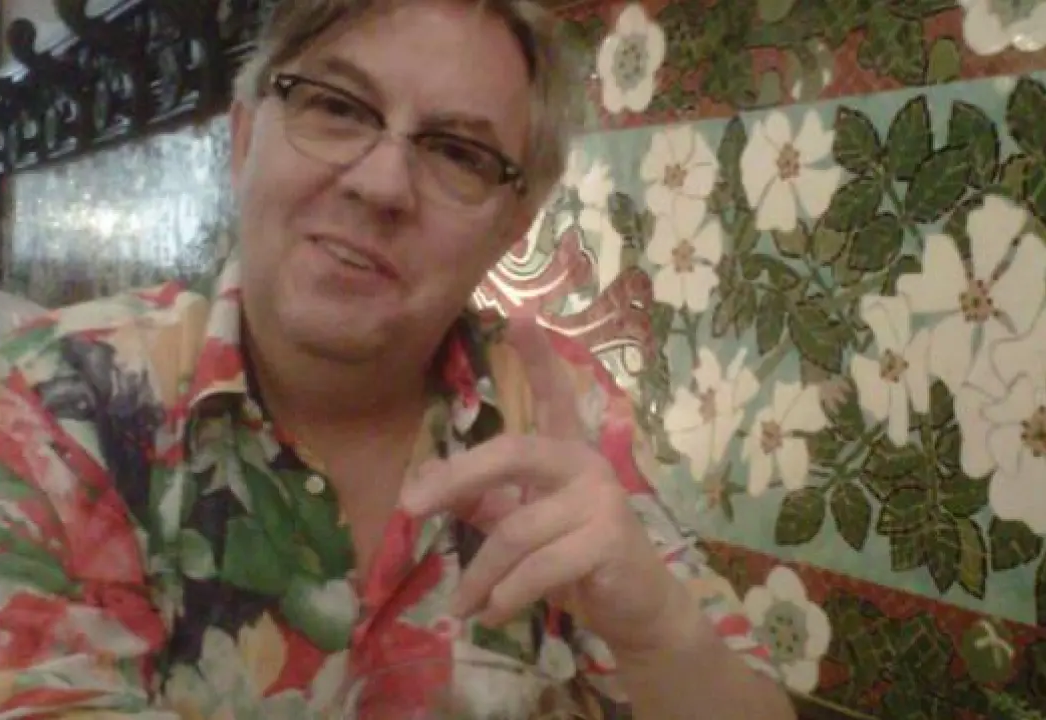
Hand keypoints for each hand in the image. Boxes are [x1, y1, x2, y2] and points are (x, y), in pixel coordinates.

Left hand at [399, 322, 695, 654]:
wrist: (636, 608)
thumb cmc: (577, 561)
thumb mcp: (523, 525)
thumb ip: (483, 501)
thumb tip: (422, 484)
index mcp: (567, 452)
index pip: (554, 395)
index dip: (538, 357)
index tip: (518, 316)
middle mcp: (586, 464)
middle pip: (512, 453)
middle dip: (457, 478)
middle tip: (409, 508)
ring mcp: (601, 499)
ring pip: (514, 530)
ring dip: (479, 577)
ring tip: (461, 609)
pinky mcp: (609, 539)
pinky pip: (539, 567)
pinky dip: (507, 595)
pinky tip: (494, 614)